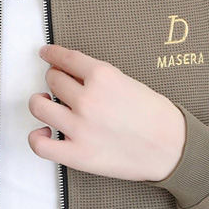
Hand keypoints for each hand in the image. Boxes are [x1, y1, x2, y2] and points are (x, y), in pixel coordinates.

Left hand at [28, 44, 185, 180]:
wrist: (171, 148)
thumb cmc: (156, 117)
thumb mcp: (129, 82)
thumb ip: (99, 78)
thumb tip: (72, 76)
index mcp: (103, 76)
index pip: (65, 58)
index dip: (52, 54)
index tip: (46, 54)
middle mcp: (87, 99)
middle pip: (53, 79)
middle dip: (55, 79)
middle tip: (62, 86)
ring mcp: (79, 128)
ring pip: (39, 105)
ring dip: (41, 102)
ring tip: (49, 105)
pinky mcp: (77, 154)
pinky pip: (40, 144)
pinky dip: (37, 137)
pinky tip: (44, 132)